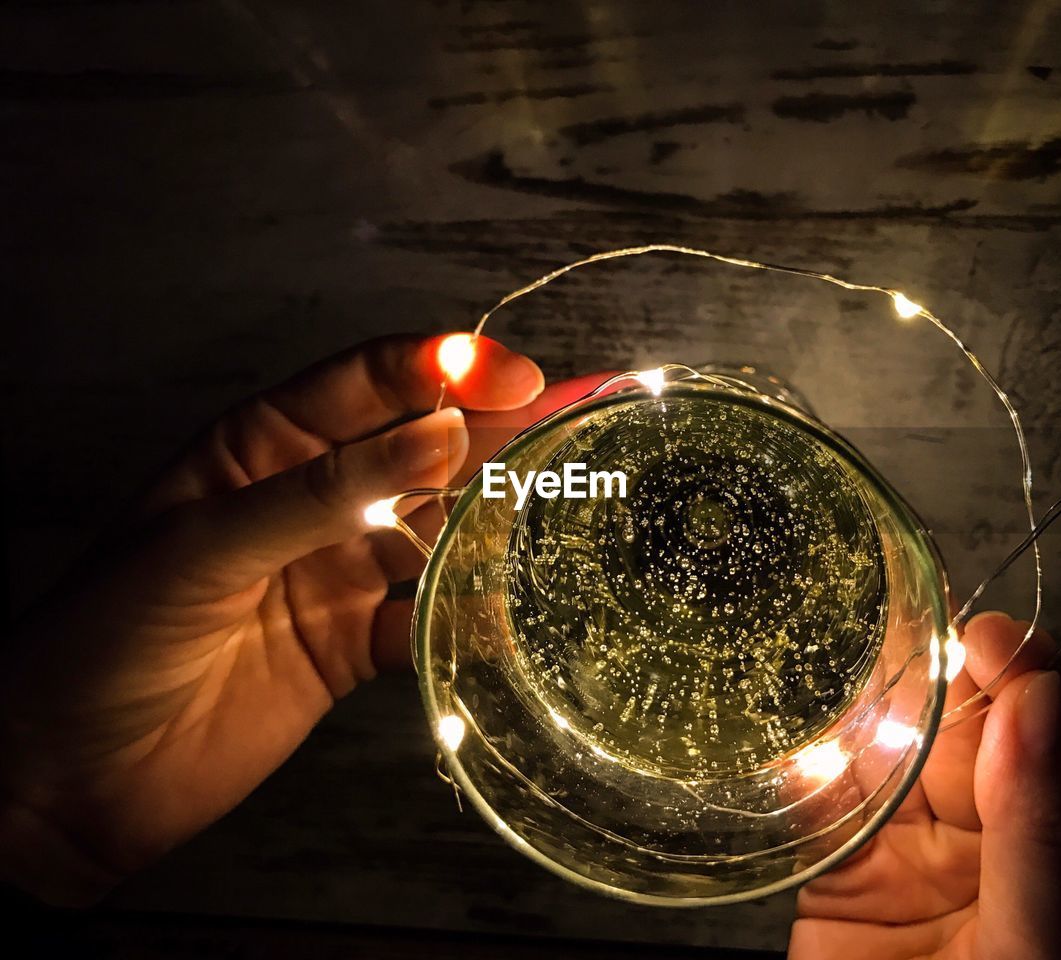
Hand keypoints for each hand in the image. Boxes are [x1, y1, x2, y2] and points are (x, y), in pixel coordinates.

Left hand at [0, 334, 591, 904]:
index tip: (518, 379)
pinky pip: (432, 620)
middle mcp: (313, 498)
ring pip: (440, 531)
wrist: (66, 780)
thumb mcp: (205, 546)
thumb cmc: (104, 638)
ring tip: (566, 513)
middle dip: (495, 434)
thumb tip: (436, 436)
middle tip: (579, 425)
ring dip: (498, 522)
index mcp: (262, 445)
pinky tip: (512, 615)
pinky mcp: (356, 645)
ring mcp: (339, 571)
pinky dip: (472, 619)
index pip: (370, 383)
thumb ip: (324, 492)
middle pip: (421, 449)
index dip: (445, 370)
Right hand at [789, 612, 1060, 959]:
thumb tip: (1035, 695)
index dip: (1017, 665)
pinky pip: (818, 793)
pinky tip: (793, 721)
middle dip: (927, 667)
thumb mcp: (1039, 932)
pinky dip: (801, 755)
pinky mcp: (836, 866)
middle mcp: (986, 825)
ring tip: (839, 654)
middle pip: (959, 715)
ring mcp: (908, 841)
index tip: (977, 638)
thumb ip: (1038, 819)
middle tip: (891, 623)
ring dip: (860, 698)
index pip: (1049, 717)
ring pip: (885, 741)